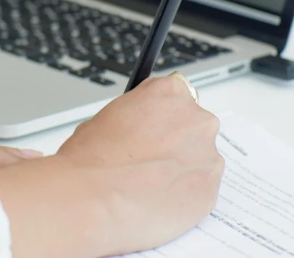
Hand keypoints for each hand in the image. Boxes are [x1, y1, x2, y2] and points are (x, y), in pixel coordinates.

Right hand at [0, 74, 223, 257]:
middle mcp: (194, 115)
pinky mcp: (209, 187)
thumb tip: (129, 124)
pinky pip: (204, 186)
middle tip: (144, 164)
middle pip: (194, 125)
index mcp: (167, 91)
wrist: (91, 198)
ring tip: (147, 187)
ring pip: (199, 157)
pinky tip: (159, 202)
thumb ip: (130, 115)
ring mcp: (205, 152)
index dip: (161, 120)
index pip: (178, 96)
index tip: (153, 135)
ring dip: (182, 168)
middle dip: (174, 142)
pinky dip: (187, 194)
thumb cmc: (85, 161)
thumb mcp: (101, 121)